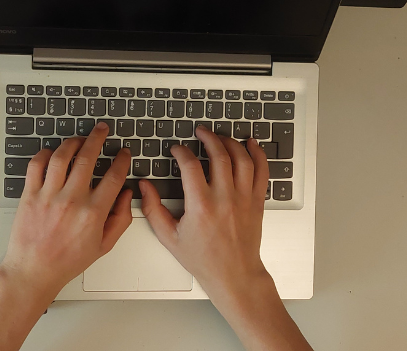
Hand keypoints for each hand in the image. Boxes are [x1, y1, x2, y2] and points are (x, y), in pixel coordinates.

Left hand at [0, 122, 132, 298]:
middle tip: (101, 129)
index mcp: (93, 213)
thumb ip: (120, 219)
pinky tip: (53, 152)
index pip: (114, 176)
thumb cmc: (67, 261)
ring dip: (73, 142)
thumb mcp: (104, 245)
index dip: (121, 160)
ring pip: (62, 157)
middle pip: (88, 158)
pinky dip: (45, 154)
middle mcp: (72, 200)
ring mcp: (49, 196)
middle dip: (98, 138)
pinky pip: (37, 165)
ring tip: (79, 139)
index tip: (123, 153)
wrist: (33, 271)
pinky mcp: (30, 195)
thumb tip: (127, 195)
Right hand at [140, 127, 312, 350]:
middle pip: (219, 155)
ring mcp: (244, 198)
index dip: (182, 152)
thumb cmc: (203, 259)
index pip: (190, 166)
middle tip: (200, 131)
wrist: (234, 274)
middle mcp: (224, 199)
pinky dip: (257, 154)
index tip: (177, 149)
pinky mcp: (256, 201)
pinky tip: (250, 144)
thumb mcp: (170, 237)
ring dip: (230, 142)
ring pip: (241, 159)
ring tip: (220, 136)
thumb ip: (154, 209)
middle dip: (208, 137)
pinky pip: (261, 171)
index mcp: (201, 206)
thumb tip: (144, 186)